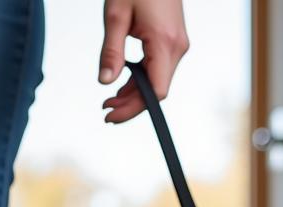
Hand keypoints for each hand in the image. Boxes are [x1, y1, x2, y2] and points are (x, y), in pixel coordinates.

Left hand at [100, 0, 188, 122]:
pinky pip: (159, 69)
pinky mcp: (174, 42)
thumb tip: (104, 81)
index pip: (156, 91)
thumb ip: (111, 51)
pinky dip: (142, 80)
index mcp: (164, 43)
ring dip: (135, 93)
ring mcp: (178, 46)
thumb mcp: (116, 15)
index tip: (111, 115)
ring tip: (110, 99)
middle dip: (131, 104)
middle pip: (157, 90)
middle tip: (105, 110)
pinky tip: (124, 84)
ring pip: (157, 81)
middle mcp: (177, 48)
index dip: (134, 108)